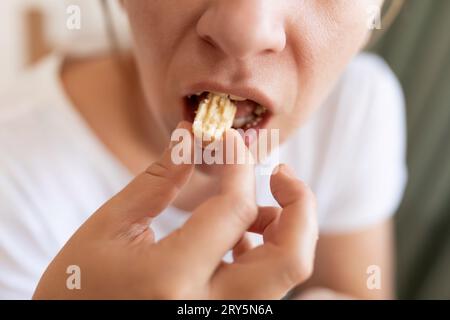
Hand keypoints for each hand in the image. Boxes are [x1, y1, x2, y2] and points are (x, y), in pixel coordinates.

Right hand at [33, 122, 317, 298]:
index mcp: (170, 279)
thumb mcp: (108, 227)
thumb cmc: (75, 286)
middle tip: (281, 172)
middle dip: (300, 205)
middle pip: (290, 259)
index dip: (238, 166)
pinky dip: (265, 254)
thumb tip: (192, 135)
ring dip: (285, 230)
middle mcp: (207, 309)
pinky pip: (265, 287)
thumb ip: (158, 180)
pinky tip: (239, 237)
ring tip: (254, 203)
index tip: (231, 142)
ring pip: (285, 275)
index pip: (233, 210)